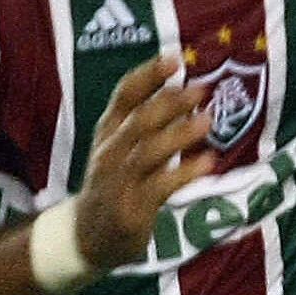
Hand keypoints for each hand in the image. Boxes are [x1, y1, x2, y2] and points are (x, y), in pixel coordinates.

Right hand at [73, 55, 213, 269]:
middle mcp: (110, 151)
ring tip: (208, 121)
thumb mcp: (118, 147)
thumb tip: (184, 89)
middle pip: (139, 120)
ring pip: (149, 151)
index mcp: (108, 131)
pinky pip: (161, 186)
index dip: (148, 75)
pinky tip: (208, 162)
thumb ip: (145, 120)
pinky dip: (185, 172)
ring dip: (180, 134)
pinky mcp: (132, 209)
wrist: (87, 235)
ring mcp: (119, 181)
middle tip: (201, 90)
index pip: (124, 95)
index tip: (175, 59)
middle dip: (170, 103)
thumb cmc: (112, 183)